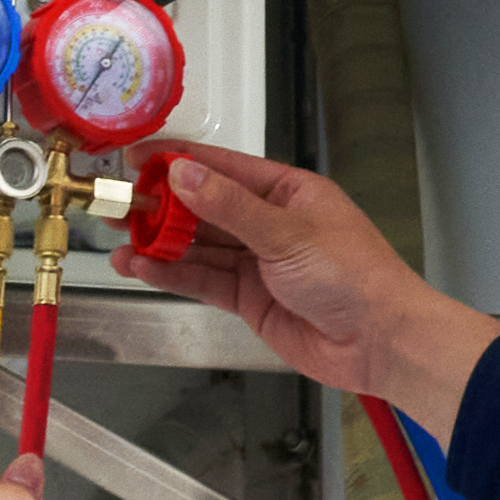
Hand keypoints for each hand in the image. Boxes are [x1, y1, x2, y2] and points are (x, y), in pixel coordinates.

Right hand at [111, 142, 499, 445]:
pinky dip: (172, 274)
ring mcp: (258, 263)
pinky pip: (203, 280)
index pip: (223, 167)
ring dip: (159, 243)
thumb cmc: (354, 276)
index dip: (179, 160)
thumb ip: (229, 206)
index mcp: (288, 192)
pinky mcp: (249, 299)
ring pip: (198, 247)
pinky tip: (142, 266)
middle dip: (161, 206)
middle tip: (120, 204)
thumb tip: (183, 173)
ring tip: (119, 238)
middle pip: (204, 208)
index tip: (138, 158)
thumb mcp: (287, 233)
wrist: (380, 341)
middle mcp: (270, 223)